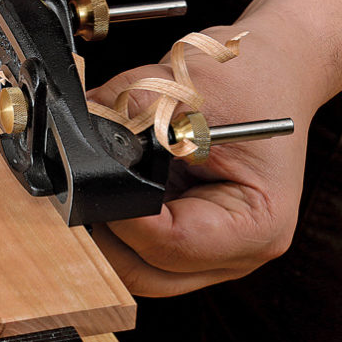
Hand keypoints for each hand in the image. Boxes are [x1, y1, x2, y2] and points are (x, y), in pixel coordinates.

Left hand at [87, 24, 315, 296]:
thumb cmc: (248, 80)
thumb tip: (79, 125)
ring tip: (88, 181)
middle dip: (103, 231)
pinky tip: (102, 182)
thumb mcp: (191, 88)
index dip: (123, 215)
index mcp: (257, 222)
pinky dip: (108, 218)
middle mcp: (235, 249)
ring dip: (102, 228)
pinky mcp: (181, 231)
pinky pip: (131, 244)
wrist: (268, 70)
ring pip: (133, 265)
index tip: (90, 181)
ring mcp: (206, 247)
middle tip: (74, 187)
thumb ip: (133, 113)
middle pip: (146, 271)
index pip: (173, 244)